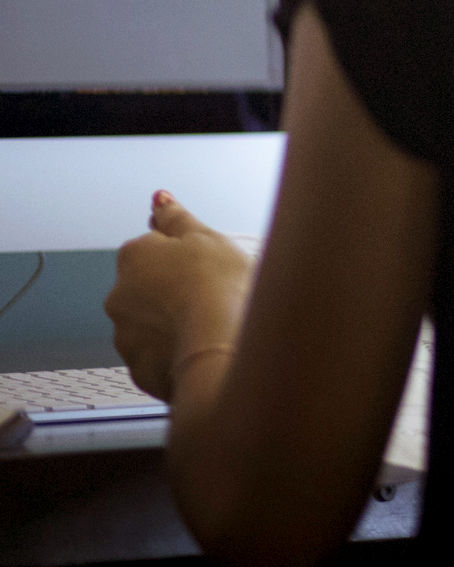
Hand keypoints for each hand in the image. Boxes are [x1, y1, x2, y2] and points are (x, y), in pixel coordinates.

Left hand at [106, 191, 252, 399]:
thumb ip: (176, 218)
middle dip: (172, 291)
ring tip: (209, 326)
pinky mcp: (139, 368)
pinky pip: (156, 356)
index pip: (151, 249)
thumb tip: (159, 199)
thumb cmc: (218, 288)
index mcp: (135, 256)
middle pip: (147, 287)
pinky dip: (174, 353)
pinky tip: (201, 349)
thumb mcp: (206, 238)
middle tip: (211, 295)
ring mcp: (126, 334)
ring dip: (171, 323)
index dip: (182, 256)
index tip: (204, 265)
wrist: (220, 347)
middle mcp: (119, 294)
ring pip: (150, 323)